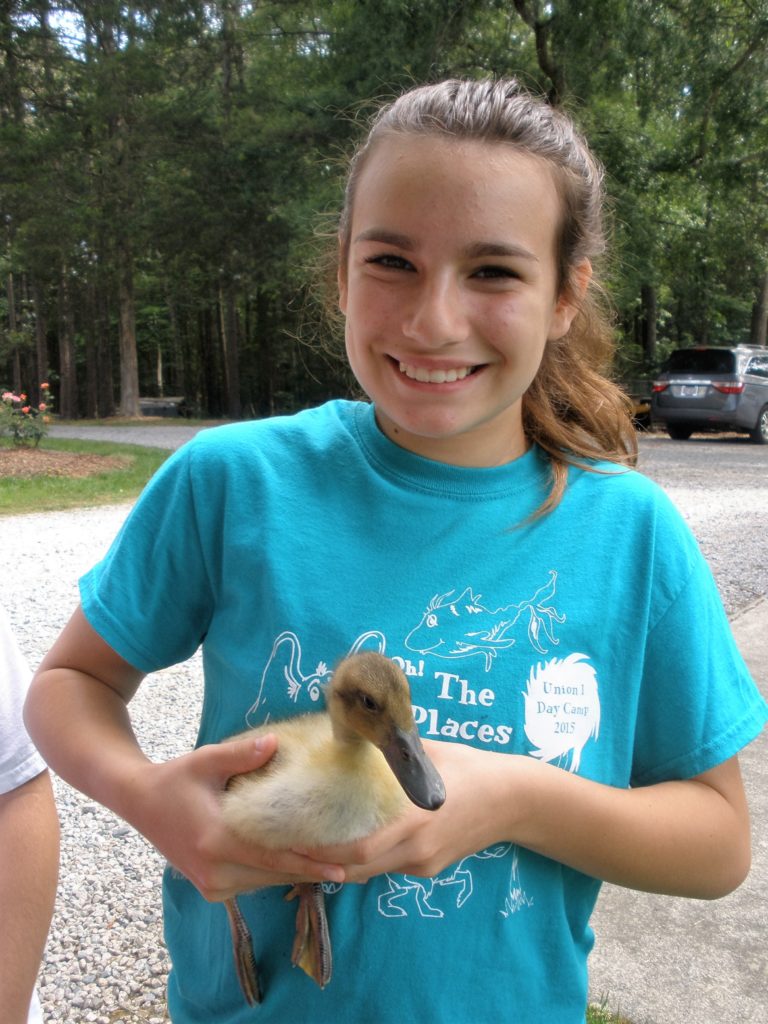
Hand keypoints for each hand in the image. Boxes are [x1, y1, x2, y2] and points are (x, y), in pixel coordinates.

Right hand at [126, 735, 345, 901]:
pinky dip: (277, 873)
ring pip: (266, 881)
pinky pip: (253, 882)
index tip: (341, 868)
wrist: (139, 803)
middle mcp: (215, 869)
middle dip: (313, 869)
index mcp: (215, 839)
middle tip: (352, 865)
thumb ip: (242, 754)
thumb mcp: (206, 760)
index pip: (272, 856)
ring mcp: (211, 884)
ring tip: (336, 865)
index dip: (309, 862)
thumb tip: (275, 744)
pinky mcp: (211, 888)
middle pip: (275, 873)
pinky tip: (303, 863)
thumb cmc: (176, 778)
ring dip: (297, 872)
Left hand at [301, 740, 518, 881]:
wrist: (513, 800)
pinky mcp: (430, 869)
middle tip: (290, 849)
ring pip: (371, 873)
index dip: (323, 852)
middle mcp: (416, 849)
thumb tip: (353, 728)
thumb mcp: (428, 753)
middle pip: (357, 870)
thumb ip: (392, 750)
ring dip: (341, 865)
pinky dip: (366, 860)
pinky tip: (350, 843)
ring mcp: (423, 863)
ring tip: (310, 848)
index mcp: (413, 820)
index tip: (294, 840)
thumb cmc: (469, 768)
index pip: (358, 850)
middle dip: (322, 864)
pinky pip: (390, 867)